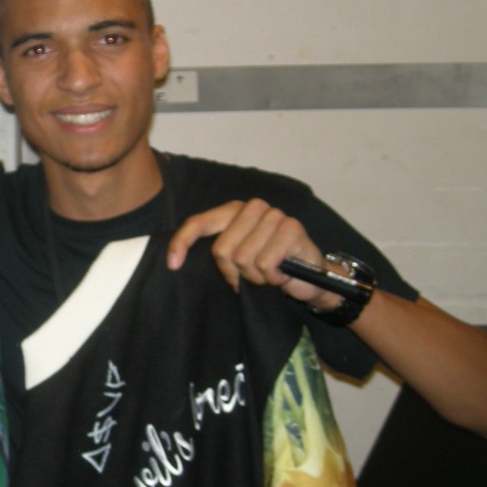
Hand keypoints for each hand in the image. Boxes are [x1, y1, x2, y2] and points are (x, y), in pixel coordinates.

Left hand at [166, 199, 341, 308]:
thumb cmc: (272, 267)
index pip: (199, 222)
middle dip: (234, 272)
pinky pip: (265, 265)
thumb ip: (218, 252)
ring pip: (244, 259)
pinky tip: (283, 274)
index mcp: (234, 210)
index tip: (173, 265)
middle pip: (222, 250)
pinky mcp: (292, 228)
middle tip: (252, 276)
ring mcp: (274, 215)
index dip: (182, 243)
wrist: (313, 279)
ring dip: (257, 277)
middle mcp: (253, 207)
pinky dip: (273, 278)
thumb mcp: (239, 259)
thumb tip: (177, 261)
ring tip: (270, 274)